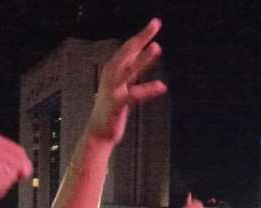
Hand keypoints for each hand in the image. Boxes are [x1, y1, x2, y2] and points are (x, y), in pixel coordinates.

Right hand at [0, 131, 31, 207]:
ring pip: (9, 172)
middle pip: (16, 162)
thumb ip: (19, 165)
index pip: (19, 152)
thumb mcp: (5, 171)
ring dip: (0, 184)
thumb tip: (26, 168)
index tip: (6, 174)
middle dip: (7, 177)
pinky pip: (0, 180)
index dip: (18, 168)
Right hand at [87, 19, 166, 144]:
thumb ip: (131, 69)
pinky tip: (161, 86)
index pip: (129, 47)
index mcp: (112, 69)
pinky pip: (134, 95)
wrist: (99, 132)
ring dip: (143, 58)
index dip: (142, 35)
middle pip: (128, 51)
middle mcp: (110, 75)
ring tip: (157, 47)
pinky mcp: (116, 104)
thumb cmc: (112, 108)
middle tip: (156, 23)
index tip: (155, 23)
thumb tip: (143, 52)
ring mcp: (112, 89)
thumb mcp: (122, 84)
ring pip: (129, 69)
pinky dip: (148, 90)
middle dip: (142, 37)